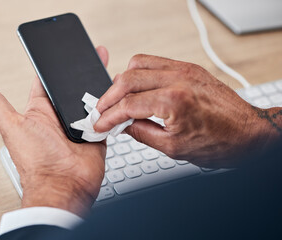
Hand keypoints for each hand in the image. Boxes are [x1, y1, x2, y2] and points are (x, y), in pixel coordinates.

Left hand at [0, 46, 108, 216]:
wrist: (64, 185)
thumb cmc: (37, 161)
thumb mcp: (12, 126)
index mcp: (41, 111)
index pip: (48, 82)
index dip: (55, 66)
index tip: (64, 51)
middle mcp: (61, 117)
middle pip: (74, 87)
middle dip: (83, 73)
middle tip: (93, 56)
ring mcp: (80, 125)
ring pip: (92, 100)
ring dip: (98, 89)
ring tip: (105, 72)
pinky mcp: (97, 133)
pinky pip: (107, 116)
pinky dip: (111, 107)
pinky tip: (116, 95)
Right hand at [94, 54, 279, 167]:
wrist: (248, 133)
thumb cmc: (220, 142)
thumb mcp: (173, 148)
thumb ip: (141, 133)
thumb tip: (122, 125)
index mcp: (174, 101)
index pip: (128, 105)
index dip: (109, 116)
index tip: (100, 123)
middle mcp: (178, 78)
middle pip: (127, 79)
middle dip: (109, 97)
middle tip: (102, 111)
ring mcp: (184, 69)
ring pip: (138, 63)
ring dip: (122, 81)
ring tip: (117, 99)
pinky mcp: (188, 67)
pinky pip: (155, 62)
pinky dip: (139, 73)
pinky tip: (136, 87)